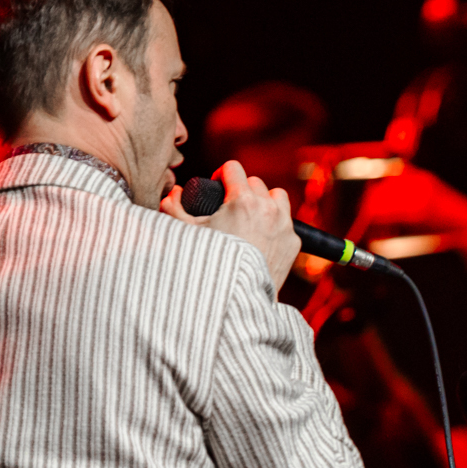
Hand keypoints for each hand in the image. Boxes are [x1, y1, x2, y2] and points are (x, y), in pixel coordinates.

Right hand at [160, 160, 302, 294]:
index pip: (233, 168)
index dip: (222, 174)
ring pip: (277, 197)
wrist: (237, 299)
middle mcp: (268, 209)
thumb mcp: (185, 234)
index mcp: (242, 201)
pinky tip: (262, 236)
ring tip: (250, 216)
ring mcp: (285, 226)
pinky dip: (276, 225)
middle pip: (255, 182)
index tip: (217, 185)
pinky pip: (287, 223)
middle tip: (229, 206)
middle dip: (241, 190)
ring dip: (264, 201)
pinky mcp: (293, 243)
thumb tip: (174, 193)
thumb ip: (172, 207)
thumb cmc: (209, 265)